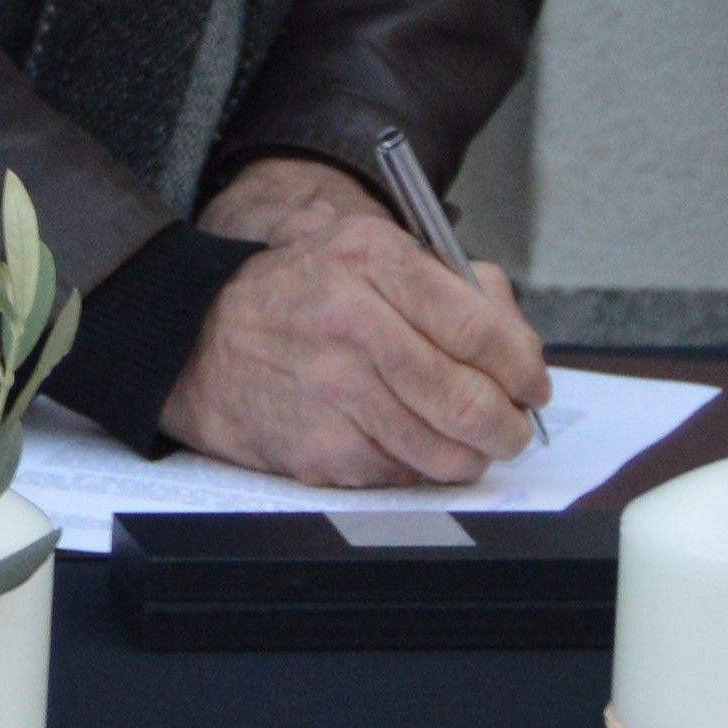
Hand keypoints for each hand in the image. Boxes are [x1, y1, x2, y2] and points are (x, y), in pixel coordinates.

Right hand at [157, 156, 550, 487]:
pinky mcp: (319, 445)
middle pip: (470, 400)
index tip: (531, 384)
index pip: (480, 327)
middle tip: (510, 429)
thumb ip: (450, 284)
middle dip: (507, 427)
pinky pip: (400, 474)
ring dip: (468, 457)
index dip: (521, 366)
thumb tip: (520, 349)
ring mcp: (334, 389)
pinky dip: (412, 468)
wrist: (195, 338)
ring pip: (444, 451)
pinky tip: (395, 442)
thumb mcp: (364, 253)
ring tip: (463, 444)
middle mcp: (352, 321)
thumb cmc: (295, 297)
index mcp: (371, 260)